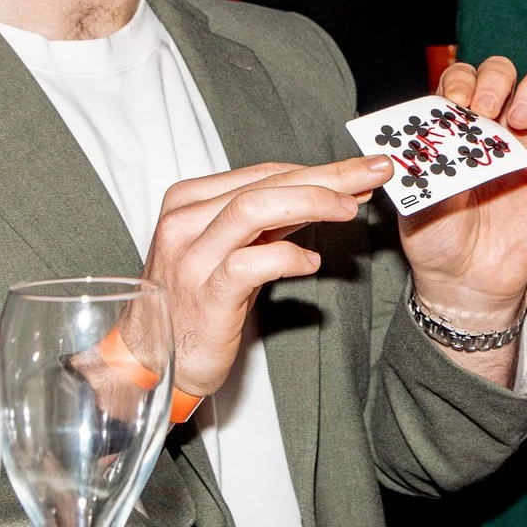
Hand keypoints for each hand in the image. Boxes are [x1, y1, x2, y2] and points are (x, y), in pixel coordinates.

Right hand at [142, 157, 392, 396]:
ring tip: (350, 209)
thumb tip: (331, 192)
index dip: (317, 169)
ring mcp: (191, 258)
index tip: (361, 171)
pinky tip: (312, 262)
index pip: (263, 173)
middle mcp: (185, 222)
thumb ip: (273, 220)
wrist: (151, 357)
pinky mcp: (204, 295)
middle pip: (265, 185)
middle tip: (374, 173)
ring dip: (311, 203)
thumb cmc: (199, 299)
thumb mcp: (234, 248)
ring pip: (252, 210)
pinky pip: (250, 264)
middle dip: (327, 176)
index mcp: (190, 201)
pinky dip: (288, 256)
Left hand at [396, 55, 526, 366]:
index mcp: (457, 127)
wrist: (468, 277)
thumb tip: (414, 136)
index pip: (462, 79)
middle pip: (502, 71)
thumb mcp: (414, 196)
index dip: (460, 82)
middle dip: (494, 80)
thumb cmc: (437, 236)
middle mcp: (495, 125)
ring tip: (518, 121)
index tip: (456, 106)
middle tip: (484, 110)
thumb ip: (418, 164)